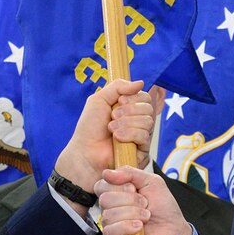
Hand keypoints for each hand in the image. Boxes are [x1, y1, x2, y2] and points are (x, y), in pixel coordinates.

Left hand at [53, 80, 153, 210]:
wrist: (85, 152)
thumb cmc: (89, 128)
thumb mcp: (99, 100)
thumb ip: (118, 86)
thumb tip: (141, 82)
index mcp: (129, 108)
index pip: (145, 97)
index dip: (134, 97)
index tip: (119, 101)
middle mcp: (137, 121)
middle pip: (148, 107)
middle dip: (129, 110)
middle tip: (112, 117)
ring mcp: (141, 136)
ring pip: (148, 121)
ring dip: (127, 123)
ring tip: (111, 129)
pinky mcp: (142, 150)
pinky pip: (145, 136)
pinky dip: (130, 134)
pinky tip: (117, 138)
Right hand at [96, 167, 191, 234]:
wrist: (174, 232)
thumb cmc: (164, 209)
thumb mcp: (151, 182)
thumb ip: (130, 172)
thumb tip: (107, 173)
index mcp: (116, 194)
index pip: (101, 185)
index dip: (119, 186)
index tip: (134, 189)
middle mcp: (110, 210)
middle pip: (104, 199)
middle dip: (130, 200)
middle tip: (145, 205)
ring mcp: (110, 227)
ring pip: (108, 215)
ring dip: (132, 214)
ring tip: (145, 218)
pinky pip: (109, 232)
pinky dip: (126, 227)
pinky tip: (138, 228)